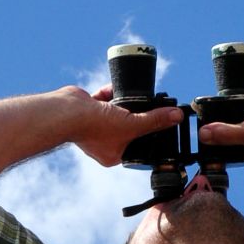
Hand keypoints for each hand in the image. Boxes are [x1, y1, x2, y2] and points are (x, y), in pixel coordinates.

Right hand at [63, 85, 184, 167]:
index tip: (157, 122)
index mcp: (112, 156)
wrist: (67, 112)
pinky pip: (103, 101)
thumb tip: (176, 116)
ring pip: (115, 114)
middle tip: (148, 106)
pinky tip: (116, 87)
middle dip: (135, 116)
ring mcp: (93, 127)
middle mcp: (102, 144)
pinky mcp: (87, 111)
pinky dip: (110, 93)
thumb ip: (155, 120)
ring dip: (124, 104)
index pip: (136, 146)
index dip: (146, 134)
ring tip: (132, 96)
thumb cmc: (95, 127)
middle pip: (126, 128)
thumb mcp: (132, 124)